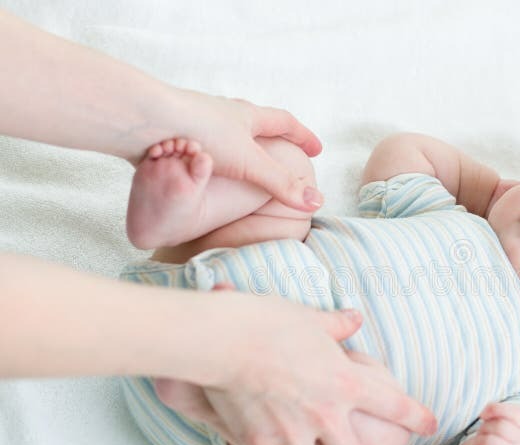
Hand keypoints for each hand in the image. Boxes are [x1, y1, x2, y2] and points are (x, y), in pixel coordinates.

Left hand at [152, 88, 323, 210]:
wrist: (148, 119)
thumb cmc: (203, 136)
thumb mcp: (249, 164)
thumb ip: (281, 185)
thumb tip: (317, 203)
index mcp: (246, 116)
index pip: (284, 122)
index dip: (302, 136)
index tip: (316, 148)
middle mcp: (223, 112)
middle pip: (255, 120)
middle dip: (272, 135)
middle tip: (282, 146)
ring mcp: (198, 119)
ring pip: (225, 129)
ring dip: (238, 142)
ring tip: (242, 158)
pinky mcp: (176, 131)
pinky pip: (199, 142)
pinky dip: (208, 154)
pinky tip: (203, 166)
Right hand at [153, 284, 435, 444]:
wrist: (227, 342)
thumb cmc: (272, 323)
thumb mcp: (313, 319)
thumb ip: (337, 324)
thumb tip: (355, 316)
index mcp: (345, 384)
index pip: (393, 404)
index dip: (416, 417)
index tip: (430, 427)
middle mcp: (325, 415)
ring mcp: (291, 433)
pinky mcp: (258, 441)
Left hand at [462, 403, 519, 444]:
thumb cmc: (496, 441)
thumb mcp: (500, 423)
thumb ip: (497, 410)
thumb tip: (485, 413)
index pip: (516, 413)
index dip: (496, 409)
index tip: (485, 415)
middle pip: (500, 426)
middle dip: (486, 427)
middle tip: (484, 434)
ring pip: (488, 441)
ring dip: (478, 441)